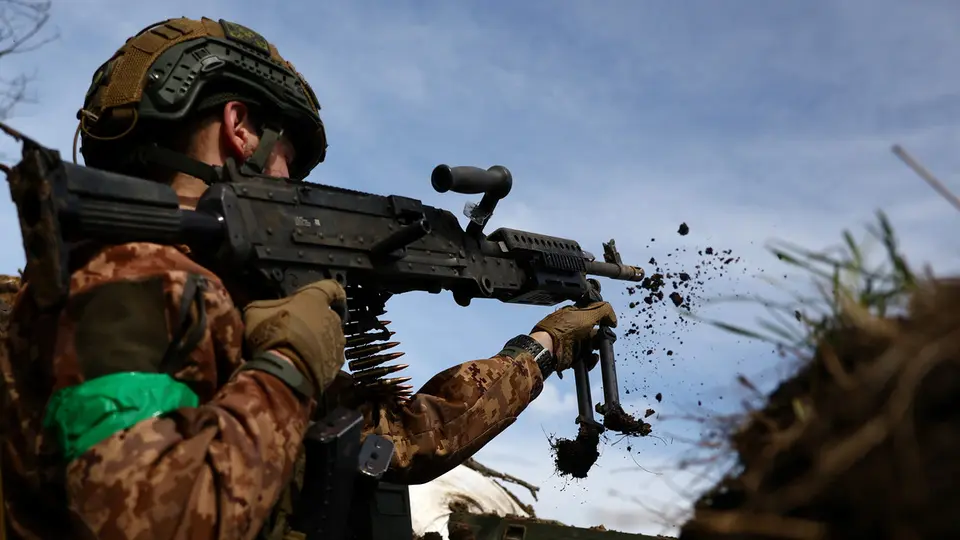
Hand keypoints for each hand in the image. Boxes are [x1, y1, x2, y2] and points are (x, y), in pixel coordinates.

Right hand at [242, 279, 347, 394]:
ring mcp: (337, 342)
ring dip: (316, 343)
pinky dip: (318, 362)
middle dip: (313, 321)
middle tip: (294, 330)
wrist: (284, 370)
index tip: (324, 297)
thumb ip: (265, 306)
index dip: (328, 292)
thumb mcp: (255, 312)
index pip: (331, 287)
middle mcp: (332, 318)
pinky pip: (329, 359)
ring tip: (297, 352)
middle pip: (326, 316)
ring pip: (329, 338)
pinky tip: (302, 367)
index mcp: (315, 298)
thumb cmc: (272, 334)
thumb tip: (262, 309)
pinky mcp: (337, 364)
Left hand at [531, 301, 616, 371]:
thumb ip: (603, 311)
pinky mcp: (573, 357)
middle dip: (603, 336)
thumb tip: (613, 318)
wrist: (548, 348)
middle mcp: (574, 328)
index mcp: (575, 315)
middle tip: (606, 339)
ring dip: (598, 348)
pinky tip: (592, 358)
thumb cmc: (565, 328)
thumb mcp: (586, 314)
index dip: (602, 319)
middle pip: (595, 332)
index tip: (609, 323)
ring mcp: (573, 343)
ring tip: (599, 349)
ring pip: (592, 346)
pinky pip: (586, 359)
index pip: (593, 315)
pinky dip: (591, 360)